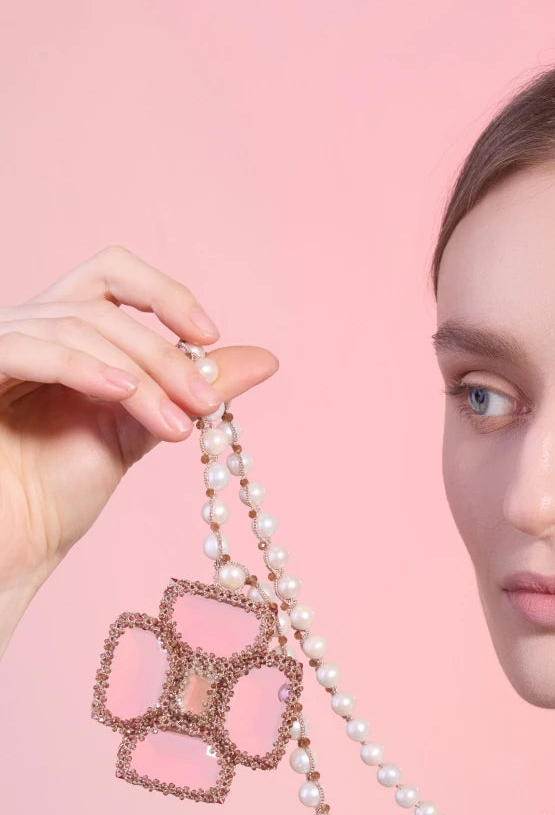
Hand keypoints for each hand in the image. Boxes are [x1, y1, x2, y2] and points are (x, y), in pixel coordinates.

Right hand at [0, 244, 278, 597]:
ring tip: (176, 427)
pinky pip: (30, 348)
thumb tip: (268, 360)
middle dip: (164, 353)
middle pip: (104, 304)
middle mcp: (28, 328)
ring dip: (140, 375)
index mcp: (66, 332)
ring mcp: (0, 346)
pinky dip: (83, 367)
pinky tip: (124, 395)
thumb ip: (194, 389)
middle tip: (206, 402)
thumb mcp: (146, 427)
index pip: (113, 275)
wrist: (18, 539)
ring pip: (78, 328)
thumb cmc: (65, 488)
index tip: (209, 336)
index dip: (163, 292)